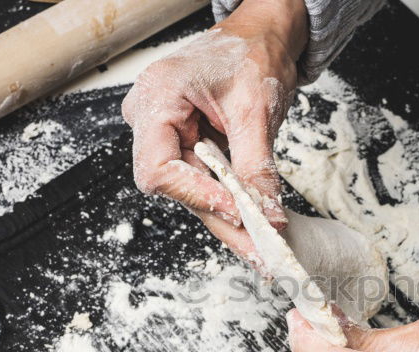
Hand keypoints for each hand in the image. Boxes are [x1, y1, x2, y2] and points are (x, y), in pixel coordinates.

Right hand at [122, 0, 307, 258]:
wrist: (262, 35)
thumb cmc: (253, 53)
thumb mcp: (257, 109)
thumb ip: (256, 165)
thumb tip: (267, 215)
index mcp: (157, 97)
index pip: (159, 169)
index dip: (198, 196)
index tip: (238, 212)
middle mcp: (151, 118)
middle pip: (176, 187)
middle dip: (220, 218)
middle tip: (258, 250)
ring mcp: (165, 133)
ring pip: (192, 190)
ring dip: (228, 218)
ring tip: (262, 246)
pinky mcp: (184, 145)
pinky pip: (204, 182)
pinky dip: (230, 203)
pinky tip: (254, 225)